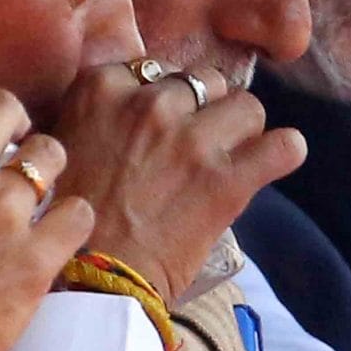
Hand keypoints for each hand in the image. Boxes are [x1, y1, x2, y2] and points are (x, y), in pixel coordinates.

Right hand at [0, 59, 92, 350]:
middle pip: (6, 106)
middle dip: (14, 119)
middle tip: (14, 142)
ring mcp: (2, 209)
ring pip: (51, 152)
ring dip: (48, 168)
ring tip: (41, 191)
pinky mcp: (37, 252)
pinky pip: (80, 211)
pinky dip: (74, 220)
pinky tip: (62, 235)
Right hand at [48, 62, 304, 302]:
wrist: (84, 280)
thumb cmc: (67, 220)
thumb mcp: (66, 143)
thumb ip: (101, 114)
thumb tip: (138, 104)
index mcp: (101, 88)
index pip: (158, 70)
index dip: (167, 100)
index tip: (161, 128)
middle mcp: (149, 102)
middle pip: (205, 82)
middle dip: (206, 111)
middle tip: (195, 148)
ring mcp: (191, 139)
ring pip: (247, 106)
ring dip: (242, 131)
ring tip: (230, 159)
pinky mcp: (226, 179)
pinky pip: (283, 147)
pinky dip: (284, 153)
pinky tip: (274, 163)